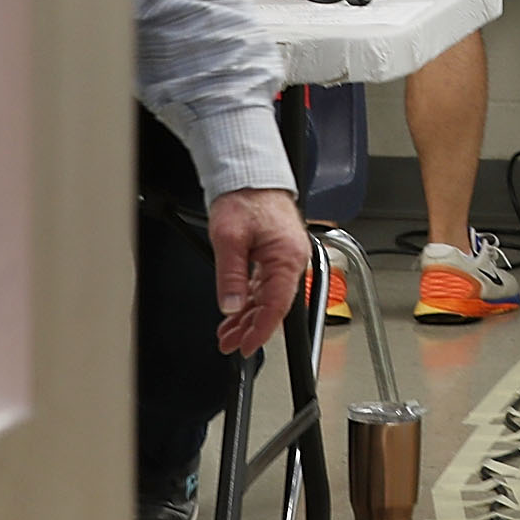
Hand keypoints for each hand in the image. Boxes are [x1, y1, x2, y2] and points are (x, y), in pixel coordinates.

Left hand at [207, 187, 308, 355]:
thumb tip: (231, 307)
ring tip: (228, 334)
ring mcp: (284, 259)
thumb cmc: (245, 197)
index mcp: (287, 256)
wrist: (250, 174)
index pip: (277, 305)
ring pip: (267, 298)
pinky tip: (235, 312)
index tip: (247, 346)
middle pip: (273, 305)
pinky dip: (249, 301)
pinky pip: (264, 285)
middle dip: (251, 328)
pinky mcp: (275, 256)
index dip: (261, 330)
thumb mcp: (229, 238)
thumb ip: (231, 275)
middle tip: (230, 344)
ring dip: (247, 317)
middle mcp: (291, 260)